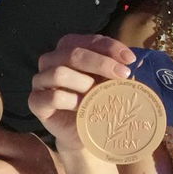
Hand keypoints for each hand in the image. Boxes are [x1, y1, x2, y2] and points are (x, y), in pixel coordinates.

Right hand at [28, 33, 134, 152]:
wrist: (83, 133)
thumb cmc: (96, 101)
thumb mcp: (109, 81)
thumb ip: (118, 68)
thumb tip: (136, 61)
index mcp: (68, 48)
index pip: (89, 40)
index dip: (111, 47)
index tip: (131, 60)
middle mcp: (50, 60)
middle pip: (73, 53)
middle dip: (101, 63)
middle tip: (123, 75)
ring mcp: (40, 80)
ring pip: (59, 73)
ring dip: (84, 84)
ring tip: (98, 95)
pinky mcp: (35, 101)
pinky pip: (52, 97)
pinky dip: (72, 101)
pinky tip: (83, 108)